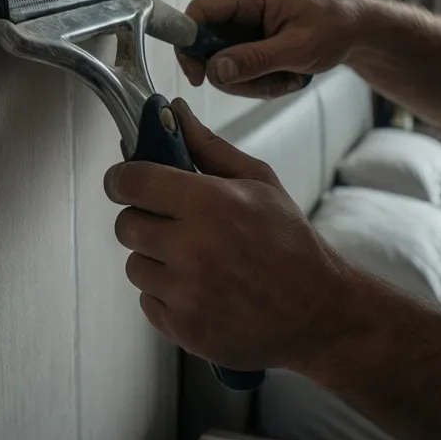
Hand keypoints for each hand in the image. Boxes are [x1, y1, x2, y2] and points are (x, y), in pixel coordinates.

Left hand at [103, 98, 349, 371]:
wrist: (318, 312)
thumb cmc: (290, 243)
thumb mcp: (259, 182)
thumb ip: (208, 146)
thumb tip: (174, 111)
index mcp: (211, 203)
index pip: (133, 181)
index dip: (122, 178)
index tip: (126, 181)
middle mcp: (194, 248)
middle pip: (126, 224)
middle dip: (143, 219)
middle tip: (172, 223)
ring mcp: (187, 292)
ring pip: (134, 265)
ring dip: (155, 260)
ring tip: (195, 261)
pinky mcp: (183, 328)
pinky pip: (147, 301)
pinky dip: (166, 295)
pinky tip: (200, 290)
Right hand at [178, 0, 359, 98]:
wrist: (357, 29)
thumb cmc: (336, 28)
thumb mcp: (297, 49)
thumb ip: (254, 60)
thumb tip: (215, 70)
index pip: (198, 12)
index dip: (189, 45)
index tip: (198, 76)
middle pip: (209, 42)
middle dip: (233, 72)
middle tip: (266, 85)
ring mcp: (247, 14)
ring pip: (224, 57)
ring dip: (250, 78)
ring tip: (285, 79)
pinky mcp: (252, 30)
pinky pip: (238, 59)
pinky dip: (258, 75)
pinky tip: (283, 75)